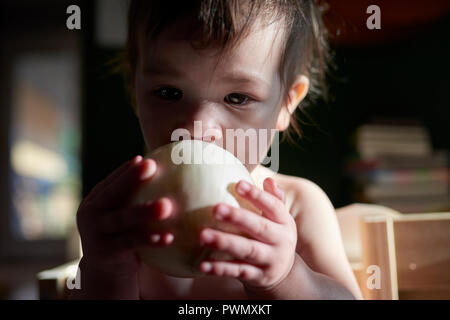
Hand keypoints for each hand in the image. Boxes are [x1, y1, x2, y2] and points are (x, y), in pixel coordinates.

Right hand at [77, 156, 174, 276]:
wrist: (104, 271)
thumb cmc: (120, 234)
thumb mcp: (120, 214)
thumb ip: (133, 197)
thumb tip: (166, 172)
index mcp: (94, 201)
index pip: (111, 181)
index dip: (127, 170)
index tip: (146, 158)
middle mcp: (91, 215)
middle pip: (113, 194)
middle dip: (131, 178)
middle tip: (152, 165)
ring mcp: (96, 233)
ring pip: (123, 219)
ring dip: (144, 211)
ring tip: (166, 205)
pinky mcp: (108, 252)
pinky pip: (132, 243)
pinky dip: (150, 239)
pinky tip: (169, 237)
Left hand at [198, 178, 296, 290]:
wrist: (283, 273)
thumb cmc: (273, 235)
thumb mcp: (279, 219)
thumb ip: (273, 198)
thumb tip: (268, 179)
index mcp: (284, 222)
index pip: (273, 206)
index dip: (256, 195)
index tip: (238, 184)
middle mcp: (281, 241)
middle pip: (259, 228)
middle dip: (237, 218)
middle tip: (216, 208)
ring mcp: (270, 260)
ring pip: (247, 251)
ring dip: (225, 242)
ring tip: (203, 235)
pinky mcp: (258, 277)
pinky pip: (238, 272)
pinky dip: (220, 269)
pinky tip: (203, 264)